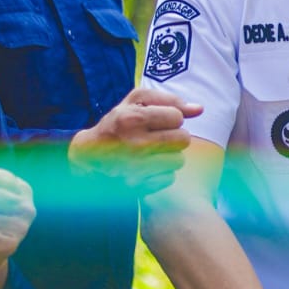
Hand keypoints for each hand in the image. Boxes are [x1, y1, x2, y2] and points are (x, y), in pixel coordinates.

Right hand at [68, 87, 202, 194]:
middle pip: (183, 139)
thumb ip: (170, 100)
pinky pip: (170, 178)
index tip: (158, 120)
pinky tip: (147, 167)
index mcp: (132, 119)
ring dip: (170, 155)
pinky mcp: (138, 187)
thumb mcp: (136, 102)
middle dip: (174, 136)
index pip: (177, 117)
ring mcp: (136, 169)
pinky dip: (162, 173)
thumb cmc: (118, 123)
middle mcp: (134, 144)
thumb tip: (200, 109)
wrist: (89, 156)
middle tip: (158, 137)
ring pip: (179, 160)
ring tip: (153, 152)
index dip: (171, 118)